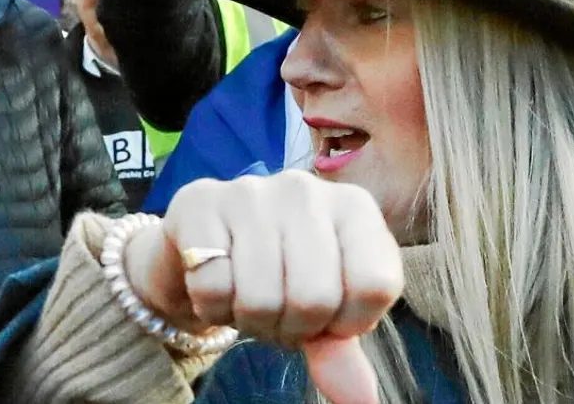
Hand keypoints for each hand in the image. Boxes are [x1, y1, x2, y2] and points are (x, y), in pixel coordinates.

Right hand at [120, 172, 401, 403]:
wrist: (198, 252)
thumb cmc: (276, 279)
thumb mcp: (321, 314)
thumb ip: (342, 350)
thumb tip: (361, 399)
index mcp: (354, 209)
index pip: (375, 285)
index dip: (347, 322)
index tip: (327, 314)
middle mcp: (305, 190)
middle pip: (314, 297)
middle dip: (291, 326)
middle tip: (278, 311)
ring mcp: (250, 191)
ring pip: (260, 297)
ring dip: (249, 320)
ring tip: (244, 296)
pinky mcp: (199, 202)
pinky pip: (211, 286)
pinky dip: (211, 306)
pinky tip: (215, 284)